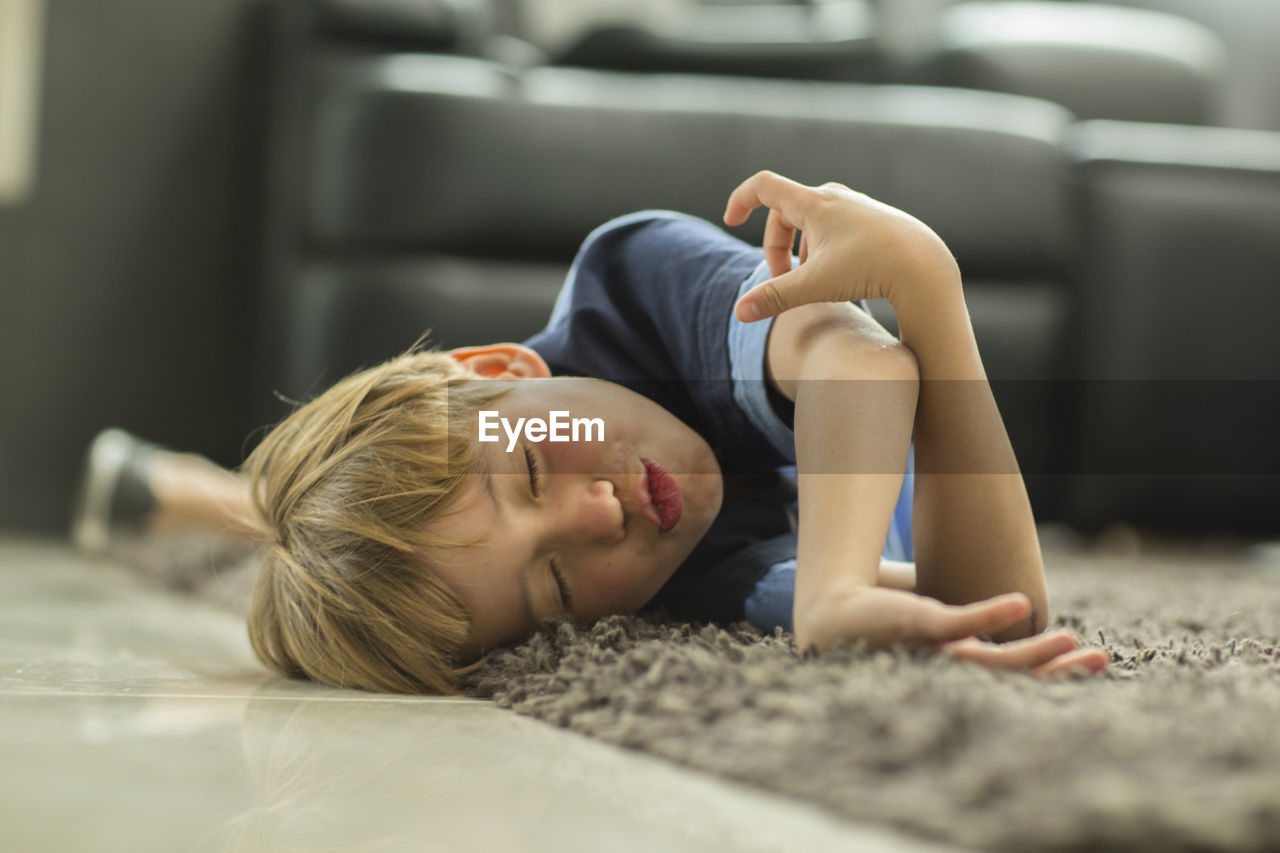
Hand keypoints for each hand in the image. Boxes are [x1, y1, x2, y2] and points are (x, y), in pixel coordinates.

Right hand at [722, 170, 959, 321]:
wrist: (925, 266)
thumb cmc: (870, 269)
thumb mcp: (815, 285)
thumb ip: (775, 297)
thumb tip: (739, 313)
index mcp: (813, 203)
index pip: (763, 187)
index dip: (740, 200)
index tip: (731, 221)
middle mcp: (833, 197)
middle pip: (785, 212)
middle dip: (776, 246)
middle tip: (781, 280)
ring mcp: (856, 206)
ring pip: (812, 221)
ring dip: (800, 248)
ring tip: (810, 279)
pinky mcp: (873, 219)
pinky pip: (835, 226)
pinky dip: (823, 248)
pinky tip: (837, 274)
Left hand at [798, 586, 1107, 677]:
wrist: (831, 600)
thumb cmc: (880, 608)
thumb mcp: (935, 609)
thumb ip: (970, 614)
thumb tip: (1016, 602)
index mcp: (953, 666)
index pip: (1011, 676)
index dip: (1052, 672)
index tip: (1092, 662)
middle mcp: (942, 668)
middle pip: (1007, 679)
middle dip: (1054, 674)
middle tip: (1098, 661)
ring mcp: (929, 650)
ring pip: (986, 661)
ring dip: (1028, 654)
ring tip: (1068, 642)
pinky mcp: (911, 625)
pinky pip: (953, 624)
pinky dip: (985, 616)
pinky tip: (1018, 604)